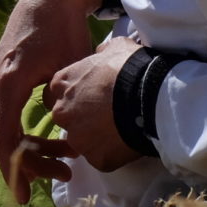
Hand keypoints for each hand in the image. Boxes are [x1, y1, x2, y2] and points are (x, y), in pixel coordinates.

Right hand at [0, 0, 106, 203]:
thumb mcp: (69, 69)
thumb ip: (60, 104)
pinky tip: (50, 140)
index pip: (5, 138)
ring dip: (30, 148)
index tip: (27, 195)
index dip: (16, 169)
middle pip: (2, 138)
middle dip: (29, 163)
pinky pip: (5, 115)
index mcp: (8, 82)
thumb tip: (58, 134)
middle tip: (62, 175)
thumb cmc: (64, 30)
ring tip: (64, 158)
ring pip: (3, 128)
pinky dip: (24, 132)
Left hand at [45, 36, 144, 171]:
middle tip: (107, 114)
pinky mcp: (96, 158)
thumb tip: (100, 56)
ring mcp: (77, 138)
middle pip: (67, 119)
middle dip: (83, 118)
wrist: (149, 95)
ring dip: (97, 137)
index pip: (57, 94)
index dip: (76, 96)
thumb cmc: (130, 67)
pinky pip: (101, 158)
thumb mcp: (114, 47)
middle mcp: (62, 113)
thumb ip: (99, 54)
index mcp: (61, 84)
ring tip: (121, 128)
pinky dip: (112, 153)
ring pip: (83, 141)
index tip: (92, 97)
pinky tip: (128, 141)